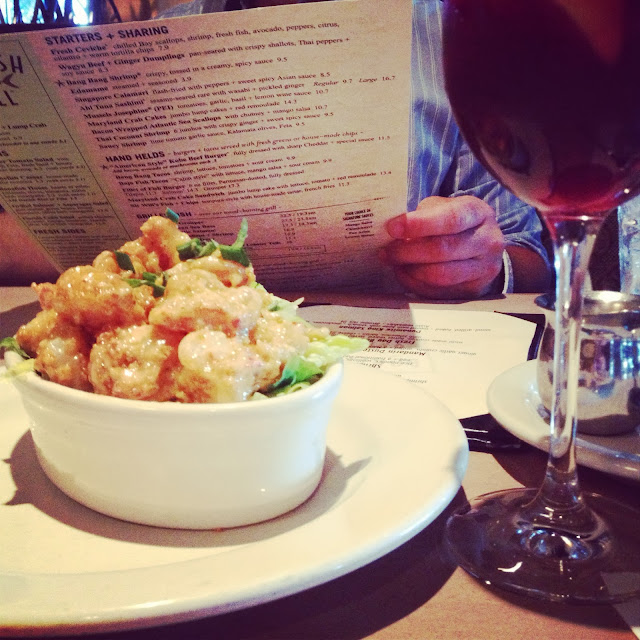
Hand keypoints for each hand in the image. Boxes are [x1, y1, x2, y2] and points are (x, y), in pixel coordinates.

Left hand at [381, 195, 505, 298]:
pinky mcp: (474, 290)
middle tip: (387, 251)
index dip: (419, 224)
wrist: (482, 246)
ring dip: (410, 270)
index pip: (451, 219)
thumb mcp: (444, 208)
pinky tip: (405, 273)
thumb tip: (394, 230)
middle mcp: (488, 241)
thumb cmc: (455, 224)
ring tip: (394, 262)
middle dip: (408, 251)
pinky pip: (438, 291)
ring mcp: (484, 268)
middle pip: (444, 249)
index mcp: (478, 213)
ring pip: (441, 275)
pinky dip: (415, 283)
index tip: (393, 228)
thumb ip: (423, 215)